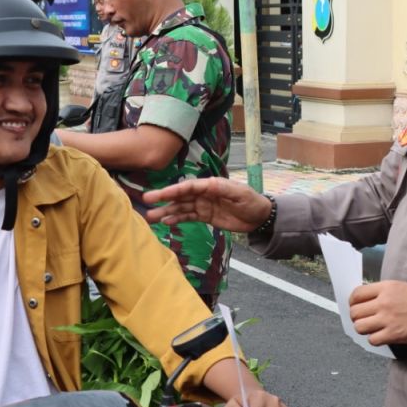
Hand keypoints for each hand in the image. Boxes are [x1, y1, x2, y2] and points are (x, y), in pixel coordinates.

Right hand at [143, 177, 271, 231]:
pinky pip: (188, 217)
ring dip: (166, 211)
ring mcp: (203, 205)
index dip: (173, 190)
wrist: (259, 217)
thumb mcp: (240, 194)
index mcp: (211, 185)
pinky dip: (177, 219)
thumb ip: (224, 189)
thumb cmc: (252, 201)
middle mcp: (204, 193)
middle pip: (181, 196)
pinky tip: (166, 222)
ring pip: (181, 207)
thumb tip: (208, 184)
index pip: (188, 187)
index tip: (159, 194)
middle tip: (146, 201)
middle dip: (164, 199)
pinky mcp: (205, 216)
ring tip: (151, 216)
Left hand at [348, 281, 406, 345]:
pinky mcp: (394, 334)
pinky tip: (382, 336)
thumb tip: (366, 301)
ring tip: (372, 328)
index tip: (356, 307)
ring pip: (359, 327)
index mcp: (386, 287)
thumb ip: (383, 292)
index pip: (356, 294)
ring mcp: (388, 319)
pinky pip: (372, 340)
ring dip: (364, 329)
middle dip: (357, 317)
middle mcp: (384, 302)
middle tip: (364, 319)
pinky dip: (375, 339)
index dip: (353, 302)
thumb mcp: (402, 287)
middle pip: (355, 312)